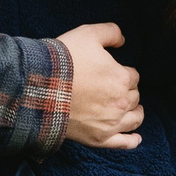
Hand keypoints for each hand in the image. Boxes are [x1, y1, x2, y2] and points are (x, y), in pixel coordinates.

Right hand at [58, 22, 143, 150]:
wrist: (40, 88)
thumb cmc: (64, 60)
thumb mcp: (88, 34)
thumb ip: (111, 32)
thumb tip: (123, 40)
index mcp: (122, 78)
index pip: (133, 76)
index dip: (123, 72)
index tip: (111, 72)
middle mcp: (121, 102)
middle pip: (134, 96)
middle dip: (127, 91)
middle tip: (112, 87)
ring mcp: (111, 123)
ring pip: (134, 118)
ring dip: (135, 112)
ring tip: (131, 109)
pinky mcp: (99, 138)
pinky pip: (123, 143)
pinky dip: (132, 140)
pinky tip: (136, 138)